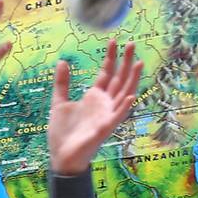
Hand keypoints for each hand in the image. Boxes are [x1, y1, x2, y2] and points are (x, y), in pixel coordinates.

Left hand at [47, 39, 141, 175]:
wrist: (62, 156)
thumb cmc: (62, 133)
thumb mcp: (59, 103)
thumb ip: (62, 83)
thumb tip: (62, 61)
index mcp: (94, 97)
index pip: (107, 73)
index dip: (111, 57)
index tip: (114, 41)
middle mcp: (104, 104)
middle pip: (119, 79)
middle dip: (126, 62)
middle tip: (132, 43)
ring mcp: (107, 115)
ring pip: (123, 93)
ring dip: (131, 79)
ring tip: (138, 62)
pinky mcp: (105, 128)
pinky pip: (118, 116)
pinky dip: (124, 106)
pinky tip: (131, 95)